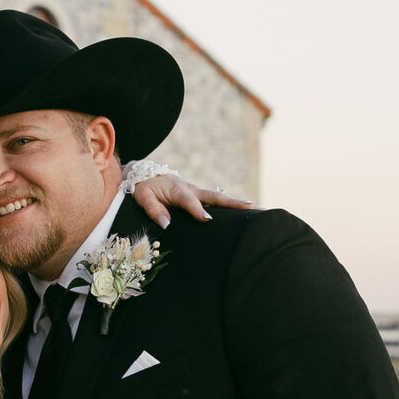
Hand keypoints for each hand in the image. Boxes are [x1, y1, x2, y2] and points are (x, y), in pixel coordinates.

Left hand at [129, 169, 253, 227]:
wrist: (146, 173)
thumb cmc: (144, 187)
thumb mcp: (143, 197)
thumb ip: (154, 210)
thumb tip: (167, 224)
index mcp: (178, 190)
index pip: (190, 201)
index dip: (198, 210)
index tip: (207, 219)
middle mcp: (192, 189)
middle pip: (215, 196)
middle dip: (232, 202)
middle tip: (250, 206)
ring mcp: (198, 192)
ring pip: (219, 198)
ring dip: (236, 204)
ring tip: (255, 209)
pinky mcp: (199, 196)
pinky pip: (216, 201)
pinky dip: (230, 206)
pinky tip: (243, 213)